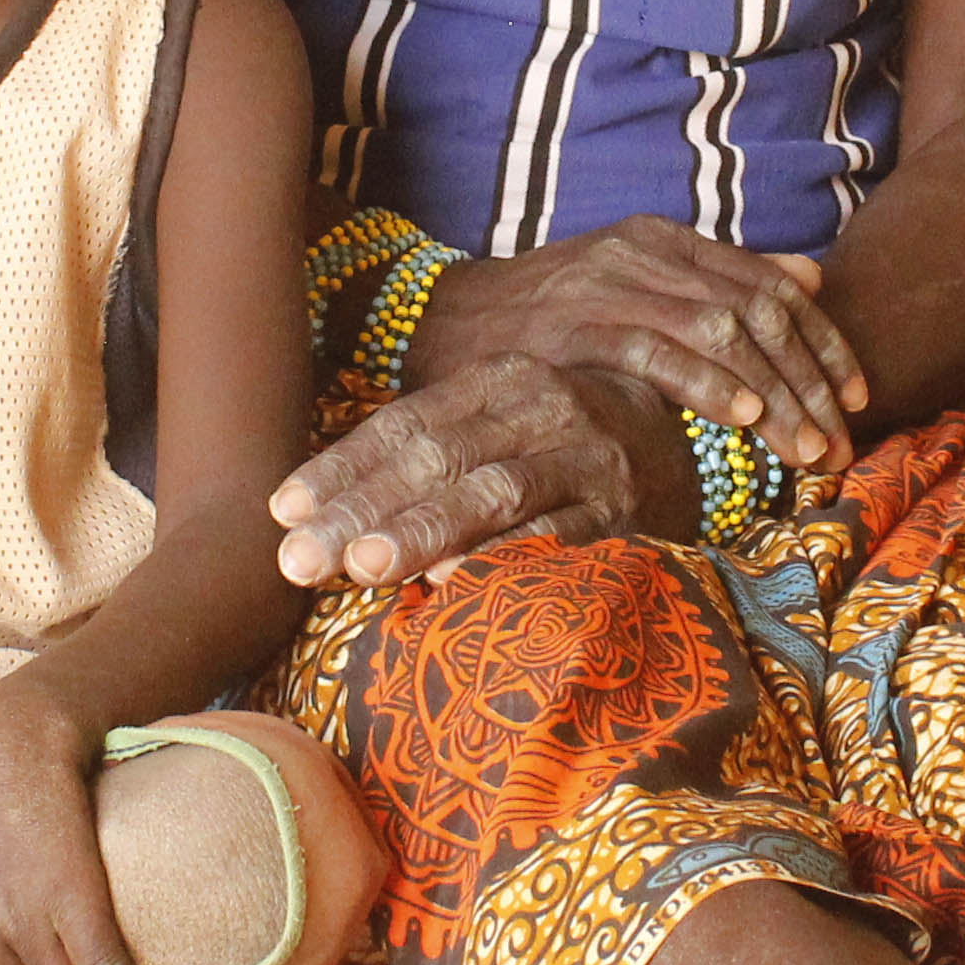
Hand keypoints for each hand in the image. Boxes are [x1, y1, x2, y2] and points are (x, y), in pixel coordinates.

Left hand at [271, 356, 676, 586]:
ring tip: (366, 566)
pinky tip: (458, 584)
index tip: (282, 511)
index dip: (341, 466)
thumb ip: (422, 455)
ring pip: (495, 493)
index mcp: (499, 380)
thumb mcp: (495, 426)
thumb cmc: (559, 446)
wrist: (681, 452)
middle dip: (364, 509)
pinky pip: (560, 539)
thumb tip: (314, 512)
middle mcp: (544, 409)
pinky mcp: (625, 516)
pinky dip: (508, 560)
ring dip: (426, 530)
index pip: (405, 423)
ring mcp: (587, 461)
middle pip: (439, 458)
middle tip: (302, 557)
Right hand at [409, 220, 865, 470]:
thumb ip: (718, 282)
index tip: (857, 396)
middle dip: (810, 379)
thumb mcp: (636, 287)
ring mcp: (610, 283)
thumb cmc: (546, 318)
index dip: (824, 341)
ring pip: (723, 330)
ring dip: (774, 393)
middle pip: (759, 310)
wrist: (438, 320)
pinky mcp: (576, 323)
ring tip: (805, 445)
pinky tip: (742, 419)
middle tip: (842, 440)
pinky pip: (658, 349)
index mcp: (665, 240)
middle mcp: (644, 251)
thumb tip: (810, 276)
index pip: (771, 284)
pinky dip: (708, 382)